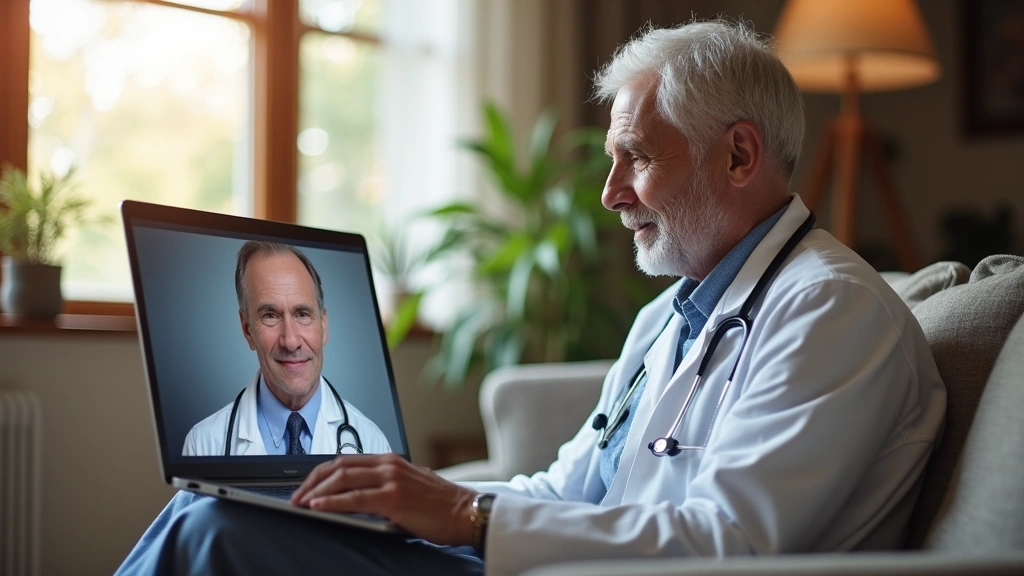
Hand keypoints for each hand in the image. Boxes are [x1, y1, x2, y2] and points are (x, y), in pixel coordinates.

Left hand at [290, 453, 478, 545]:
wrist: (466, 512)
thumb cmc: (441, 504)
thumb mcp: (410, 485)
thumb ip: (386, 484)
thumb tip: (358, 495)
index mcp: (391, 460)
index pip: (345, 460)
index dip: (321, 473)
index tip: (306, 486)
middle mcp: (388, 465)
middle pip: (338, 466)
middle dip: (312, 481)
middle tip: (296, 497)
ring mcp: (391, 480)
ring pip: (342, 478)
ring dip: (316, 491)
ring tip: (301, 503)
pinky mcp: (393, 498)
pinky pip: (354, 498)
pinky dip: (332, 501)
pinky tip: (318, 506)